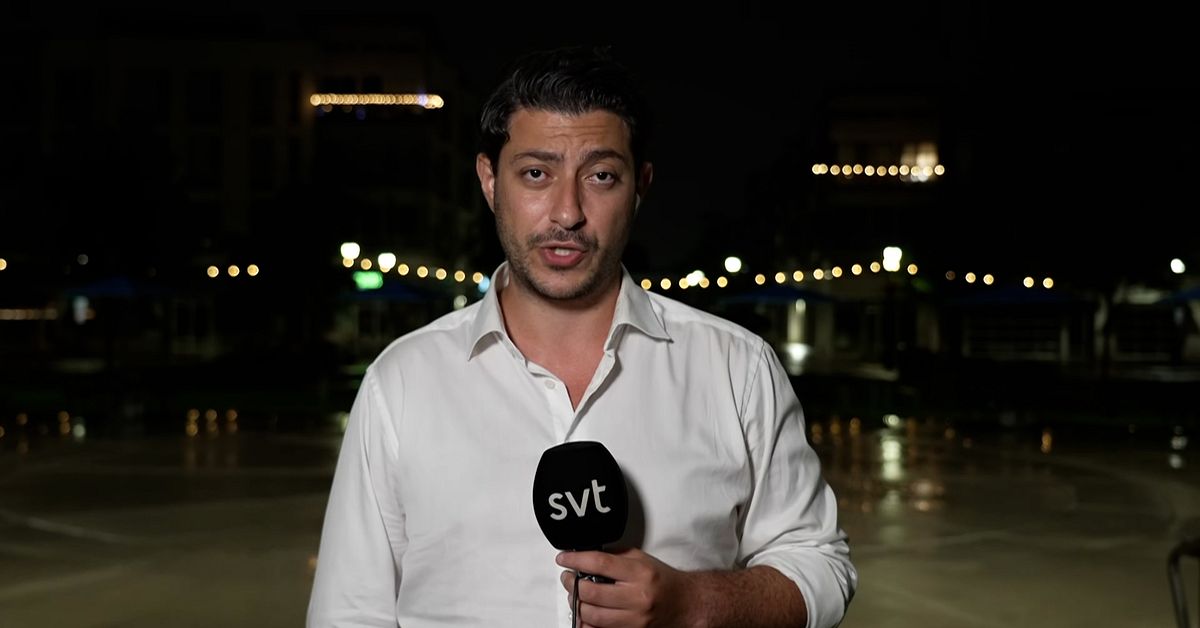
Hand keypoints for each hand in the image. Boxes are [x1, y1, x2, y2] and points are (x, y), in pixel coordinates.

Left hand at [557, 548, 704, 627]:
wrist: (686, 604)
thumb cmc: (662, 579)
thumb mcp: (641, 560)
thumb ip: (615, 557)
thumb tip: (586, 555)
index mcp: (640, 573)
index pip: (601, 563)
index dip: (577, 560)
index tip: (562, 559)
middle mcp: (637, 597)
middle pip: (592, 593)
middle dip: (572, 584)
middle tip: (568, 578)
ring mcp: (635, 620)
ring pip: (592, 616)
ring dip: (577, 605)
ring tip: (576, 595)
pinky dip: (587, 623)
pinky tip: (584, 614)